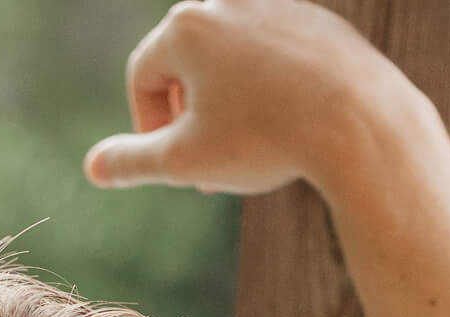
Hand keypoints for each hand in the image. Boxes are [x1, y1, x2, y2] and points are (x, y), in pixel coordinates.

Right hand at [84, 0, 388, 198]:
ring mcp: (275, 6)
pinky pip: (274, 59)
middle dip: (189, 118)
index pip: (143, 75)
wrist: (356, 121)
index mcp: (186, 26)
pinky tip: (284, 132)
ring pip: (232, 61)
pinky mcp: (315, 21)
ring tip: (245, 154)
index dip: (146, 128)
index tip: (169, 165)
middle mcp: (228, 1)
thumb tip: (93, 167)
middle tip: (206, 167)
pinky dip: (268, 93)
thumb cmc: (263, 138)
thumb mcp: (183, 161)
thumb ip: (131, 162)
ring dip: (227, 108)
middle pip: (187, 63)